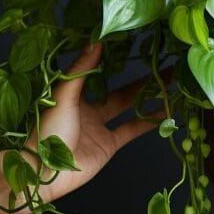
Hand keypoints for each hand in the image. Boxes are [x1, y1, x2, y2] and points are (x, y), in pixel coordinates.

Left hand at [31, 43, 164, 202]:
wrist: (43, 173)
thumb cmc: (46, 131)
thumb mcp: (63, 95)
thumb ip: (81, 70)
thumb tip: (96, 41)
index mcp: (74, 94)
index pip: (99, 72)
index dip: (116, 60)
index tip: (134, 45)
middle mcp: (89, 108)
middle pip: (120, 89)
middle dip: (141, 79)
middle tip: (163, 64)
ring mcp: (100, 127)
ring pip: (129, 108)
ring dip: (148, 97)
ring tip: (170, 84)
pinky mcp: (109, 144)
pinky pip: (132, 130)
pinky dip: (149, 122)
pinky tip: (166, 112)